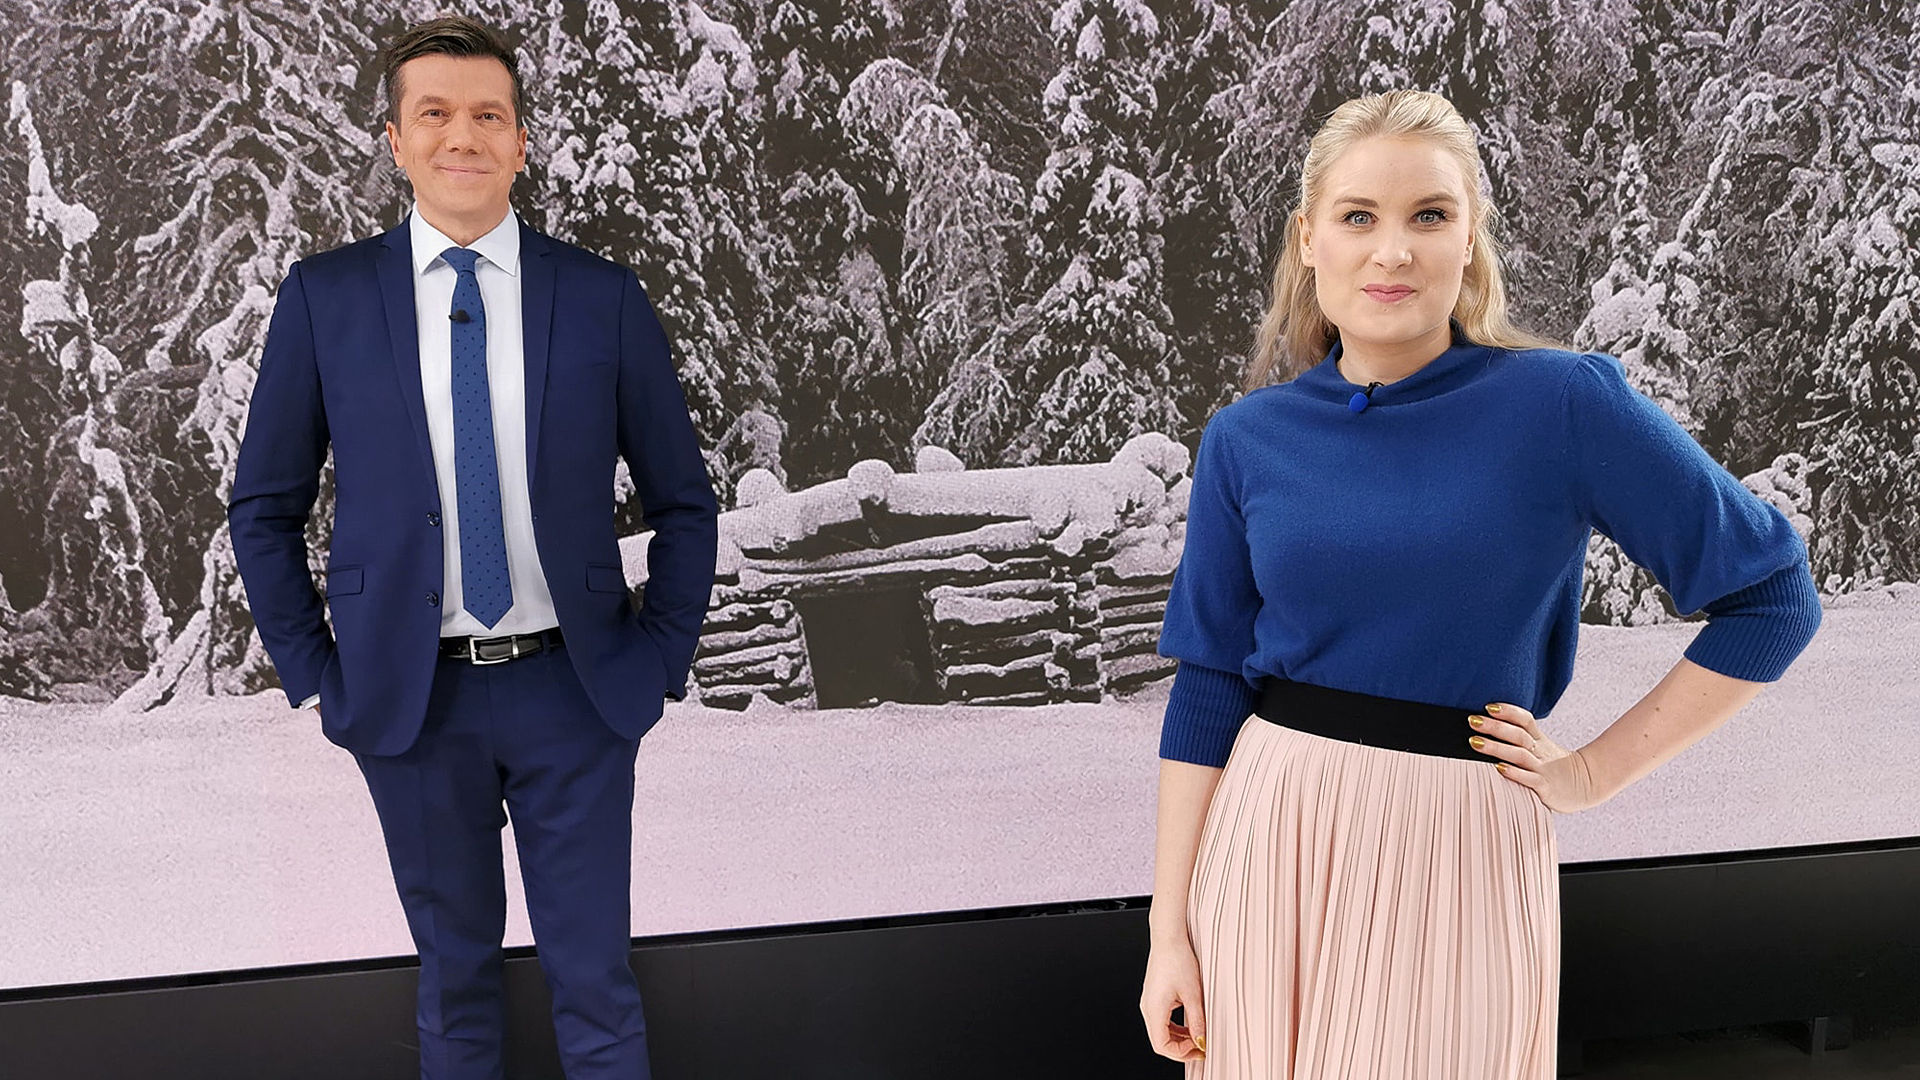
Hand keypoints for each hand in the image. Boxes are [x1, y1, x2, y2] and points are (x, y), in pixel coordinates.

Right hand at [1140, 934, 1206, 1062]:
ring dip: (1179, 1038)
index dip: (1181, 1053)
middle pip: (1160, 1041)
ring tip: (1198, 1036)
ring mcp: (1149, 1001)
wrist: (1168, 938)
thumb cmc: (1177, 959)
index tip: (1198, 1051)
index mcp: (1154, 1009)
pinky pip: (1162, 1019)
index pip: (1161, 1045)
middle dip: (1181, 1048)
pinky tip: (1190, 1023)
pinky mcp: (1154, 996)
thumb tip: (1201, 1041)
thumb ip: (1196, 1021)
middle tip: (1200, 1047)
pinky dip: (1175, 1027)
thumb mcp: (1193, 994)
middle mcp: (1148, 1007)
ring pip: (1161, 1031)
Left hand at [1468, 702, 1605, 812]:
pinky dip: (1514, 773)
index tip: (1488, 706)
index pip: (1525, 720)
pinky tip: (1499, 768)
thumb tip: (1487, 728)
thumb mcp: (1542, 748)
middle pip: (1518, 734)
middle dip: (1495, 727)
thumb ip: (1520, 739)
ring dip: (1497, 748)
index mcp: (1539, 740)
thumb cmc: (1555, 766)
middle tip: (1473, 721)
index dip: (1508, 712)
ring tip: (1476, 742)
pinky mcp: (1545, 787)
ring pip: (1520, 755)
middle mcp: (1540, 751)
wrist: (1588, 785)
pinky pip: (1529, 779)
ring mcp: (1543, 769)